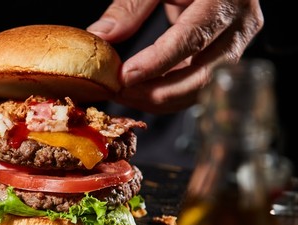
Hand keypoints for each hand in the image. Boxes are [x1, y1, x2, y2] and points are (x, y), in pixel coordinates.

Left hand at [87, 0, 263, 113]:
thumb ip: (130, 7)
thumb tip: (100, 36)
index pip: (192, 38)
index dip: (158, 62)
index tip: (126, 76)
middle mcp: (240, 24)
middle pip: (204, 75)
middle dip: (158, 92)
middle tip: (121, 92)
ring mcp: (237, 43)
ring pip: (202, 88)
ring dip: (161, 98)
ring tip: (125, 94)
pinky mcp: (226, 56)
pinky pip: (198, 85)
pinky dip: (169, 93)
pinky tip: (141, 91)